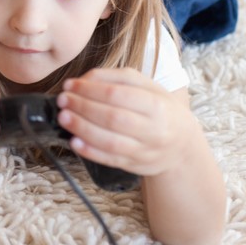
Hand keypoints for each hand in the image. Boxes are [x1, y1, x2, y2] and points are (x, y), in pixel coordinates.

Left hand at [56, 67, 197, 176]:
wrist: (182, 143)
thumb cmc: (158, 108)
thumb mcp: (145, 86)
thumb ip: (114, 78)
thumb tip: (83, 79)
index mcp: (156, 105)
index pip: (118, 95)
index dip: (89, 90)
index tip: (69, 85)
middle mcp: (153, 130)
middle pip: (112, 118)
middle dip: (82, 108)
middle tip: (63, 100)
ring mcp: (145, 151)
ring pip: (110, 142)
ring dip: (82, 129)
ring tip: (63, 118)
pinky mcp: (136, 166)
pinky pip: (110, 160)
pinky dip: (90, 152)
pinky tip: (74, 142)